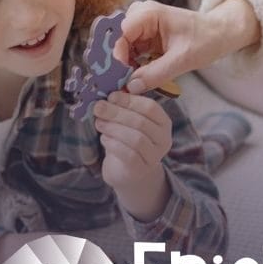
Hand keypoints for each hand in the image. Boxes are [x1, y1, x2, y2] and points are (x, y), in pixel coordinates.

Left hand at [95, 91, 171, 216]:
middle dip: (117, 113)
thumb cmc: (127, 140)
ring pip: (136, 138)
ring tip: (99, 123)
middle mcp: (163, 139)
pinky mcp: (141, 170)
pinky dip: (113, 143)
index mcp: (163, 122)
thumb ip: (125, 106)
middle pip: (141, 122)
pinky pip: (128, 154)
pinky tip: (104, 138)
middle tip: (98, 107)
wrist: (127, 172)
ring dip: (114, 128)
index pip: (151, 107)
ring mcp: (154, 156)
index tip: (111, 96)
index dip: (129, 100)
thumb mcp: (129, 120)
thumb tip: (110, 91)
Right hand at [116, 0, 258, 93]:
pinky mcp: (146, 38)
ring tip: (129, 83)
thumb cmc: (206, 40)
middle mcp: (142, 16)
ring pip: (122, 47)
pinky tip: (136, 79)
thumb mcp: (183, 60)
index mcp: (150, 14)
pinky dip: (132, 65)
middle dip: (118, 61)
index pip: (122, 32)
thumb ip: (156, 74)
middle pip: (118, 39)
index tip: (121, 76)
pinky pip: (131, 52)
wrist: (220, 34)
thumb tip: (131, 87)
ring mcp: (143, 27)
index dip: (118, 54)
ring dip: (124, 65)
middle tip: (120, 83)